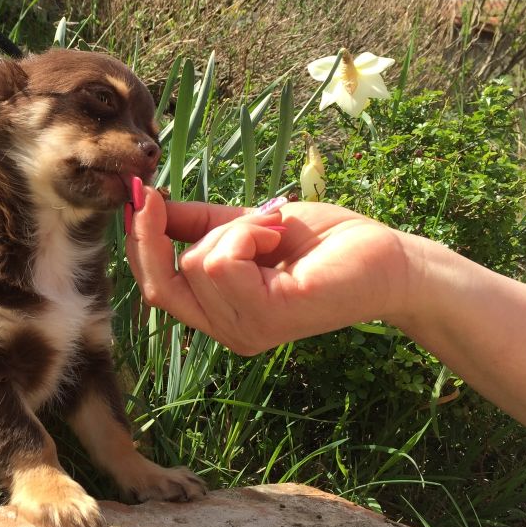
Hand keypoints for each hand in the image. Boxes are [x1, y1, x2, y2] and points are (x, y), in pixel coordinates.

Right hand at [125, 189, 410, 353]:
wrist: (387, 258)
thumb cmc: (324, 243)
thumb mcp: (245, 224)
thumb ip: (197, 223)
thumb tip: (147, 202)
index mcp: (220, 313)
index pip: (155, 288)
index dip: (138, 243)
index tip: (139, 195)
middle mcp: (228, 331)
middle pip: (158, 285)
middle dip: (153, 235)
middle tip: (159, 197)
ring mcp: (246, 330)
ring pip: (198, 264)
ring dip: (232, 228)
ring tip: (270, 228)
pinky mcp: (269, 317)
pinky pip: (225, 262)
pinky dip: (247, 233)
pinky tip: (277, 236)